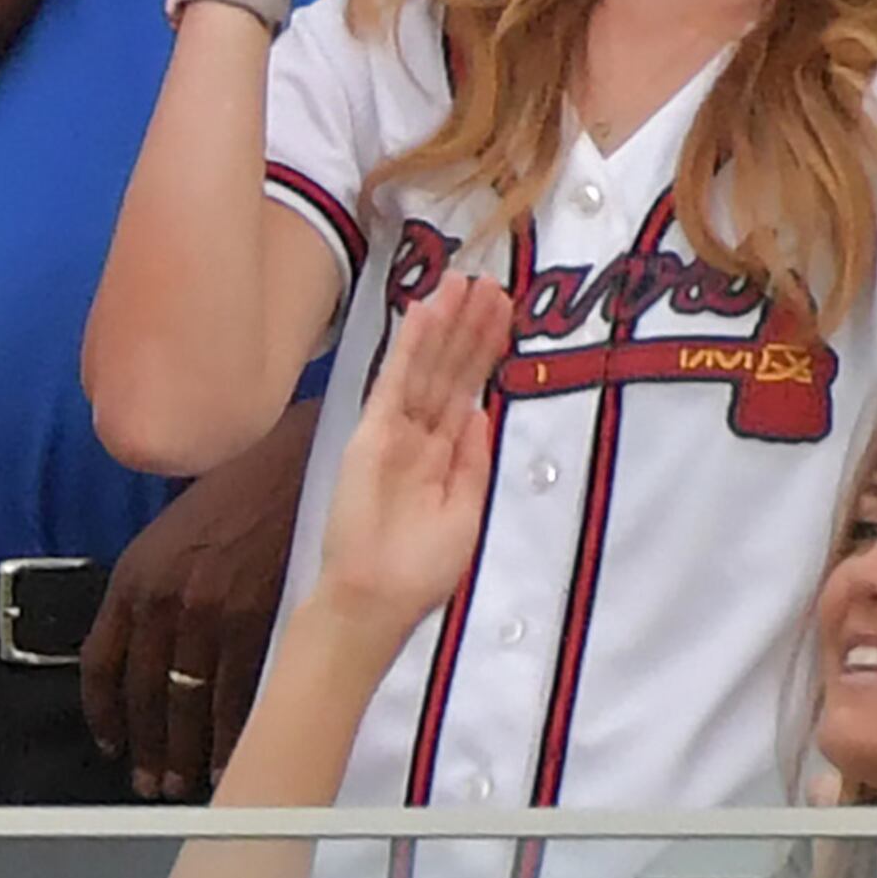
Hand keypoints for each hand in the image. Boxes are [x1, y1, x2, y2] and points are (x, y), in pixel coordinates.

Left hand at [86, 402, 308, 800]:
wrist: (296, 459)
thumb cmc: (238, 490)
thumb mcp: (172, 532)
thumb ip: (155, 586)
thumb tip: (151, 643)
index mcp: (132, 577)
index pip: (101, 662)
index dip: (104, 712)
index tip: (111, 743)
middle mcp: (162, 599)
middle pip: (144, 694)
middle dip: (147, 746)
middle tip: (151, 783)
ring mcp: (209, 613)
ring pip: (188, 704)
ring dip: (185, 752)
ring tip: (185, 783)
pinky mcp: (257, 621)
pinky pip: (236, 696)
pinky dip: (230, 735)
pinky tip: (230, 758)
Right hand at [312, 273, 513, 638]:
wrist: (376, 596)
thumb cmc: (420, 570)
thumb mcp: (466, 513)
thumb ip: (472, 461)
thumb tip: (480, 412)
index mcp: (444, 455)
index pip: (467, 391)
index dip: (486, 352)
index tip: (504, 315)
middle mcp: (420, 435)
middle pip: (450, 370)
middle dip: (470, 327)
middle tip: (492, 282)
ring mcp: (394, 430)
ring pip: (426, 366)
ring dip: (446, 323)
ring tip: (465, 281)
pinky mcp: (372, 432)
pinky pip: (395, 380)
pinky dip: (410, 345)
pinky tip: (424, 310)